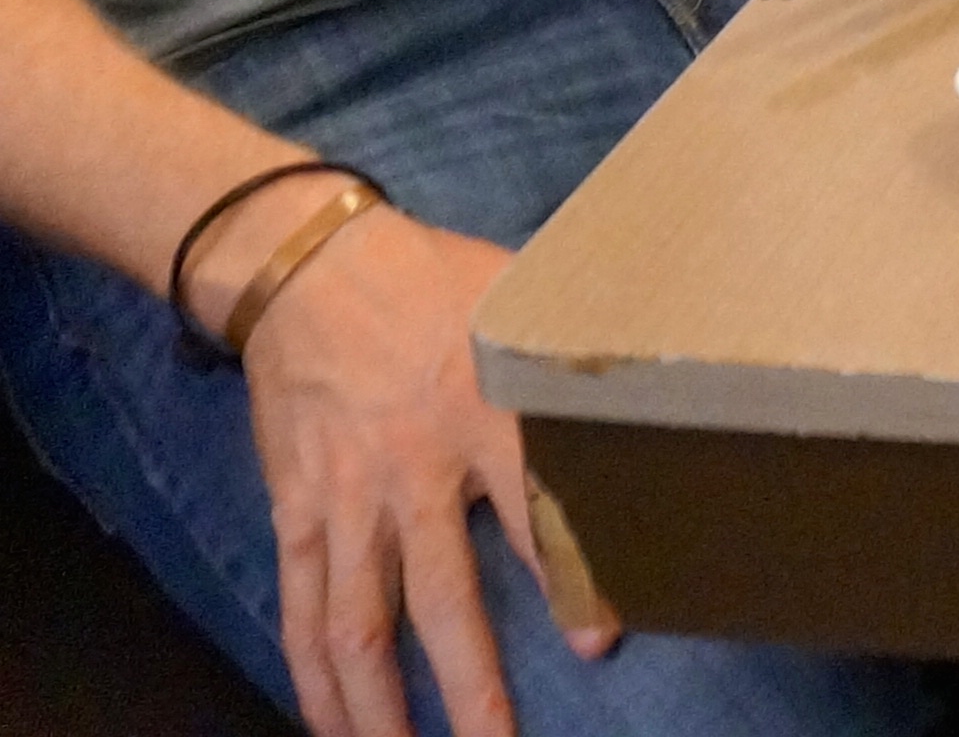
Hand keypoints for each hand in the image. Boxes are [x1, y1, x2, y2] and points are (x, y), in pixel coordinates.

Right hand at [233, 204, 610, 736]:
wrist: (309, 268)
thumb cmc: (435, 284)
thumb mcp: (520, 304)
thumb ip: (574, 355)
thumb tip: (660, 370)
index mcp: (483, 414)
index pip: (530, 509)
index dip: (565, 578)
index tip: (597, 643)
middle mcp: (412, 473)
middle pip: (440, 600)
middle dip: (470, 685)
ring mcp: (348, 501)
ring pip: (359, 627)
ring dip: (379, 707)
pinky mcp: (298, 511)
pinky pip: (303, 608)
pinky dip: (312, 673)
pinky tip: (331, 725)